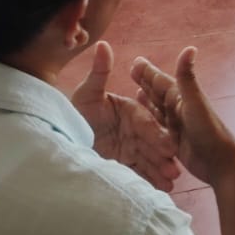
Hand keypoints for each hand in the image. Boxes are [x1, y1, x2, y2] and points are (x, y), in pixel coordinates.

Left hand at [71, 42, 180, 191]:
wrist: (59, 137)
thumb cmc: (75, 111)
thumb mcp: (87, 92)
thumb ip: (99, 72)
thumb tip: (104, 44)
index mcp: (129, 111)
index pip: (145, 123)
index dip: (156, 134)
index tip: (168, 145)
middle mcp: (132, 130)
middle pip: (151, 144)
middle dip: (163, 157)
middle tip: (175, 169)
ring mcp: (129, 149)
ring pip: (148, 160)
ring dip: (160, 171)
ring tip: (171, 183)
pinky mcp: (122, 165)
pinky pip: (137, 173)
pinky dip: (149, 181)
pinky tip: (161, 191)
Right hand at [131, 47, 234, 186]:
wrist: (219, 163)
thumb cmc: (207, 130)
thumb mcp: (194, 102)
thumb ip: (187, 77)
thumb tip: (190, 48)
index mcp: (181, 97)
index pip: (161, 81)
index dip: (148, 72)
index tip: (136, 61)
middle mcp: (178, 108)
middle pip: (158, 92)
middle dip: (146, 81)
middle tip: (131, 70)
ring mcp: (176, 125)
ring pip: (157, 109)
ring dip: (146, 100)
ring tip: (134, 92)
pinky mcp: (173, 142)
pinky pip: (157, 128)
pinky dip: (149, 121)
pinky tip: (143, 121)